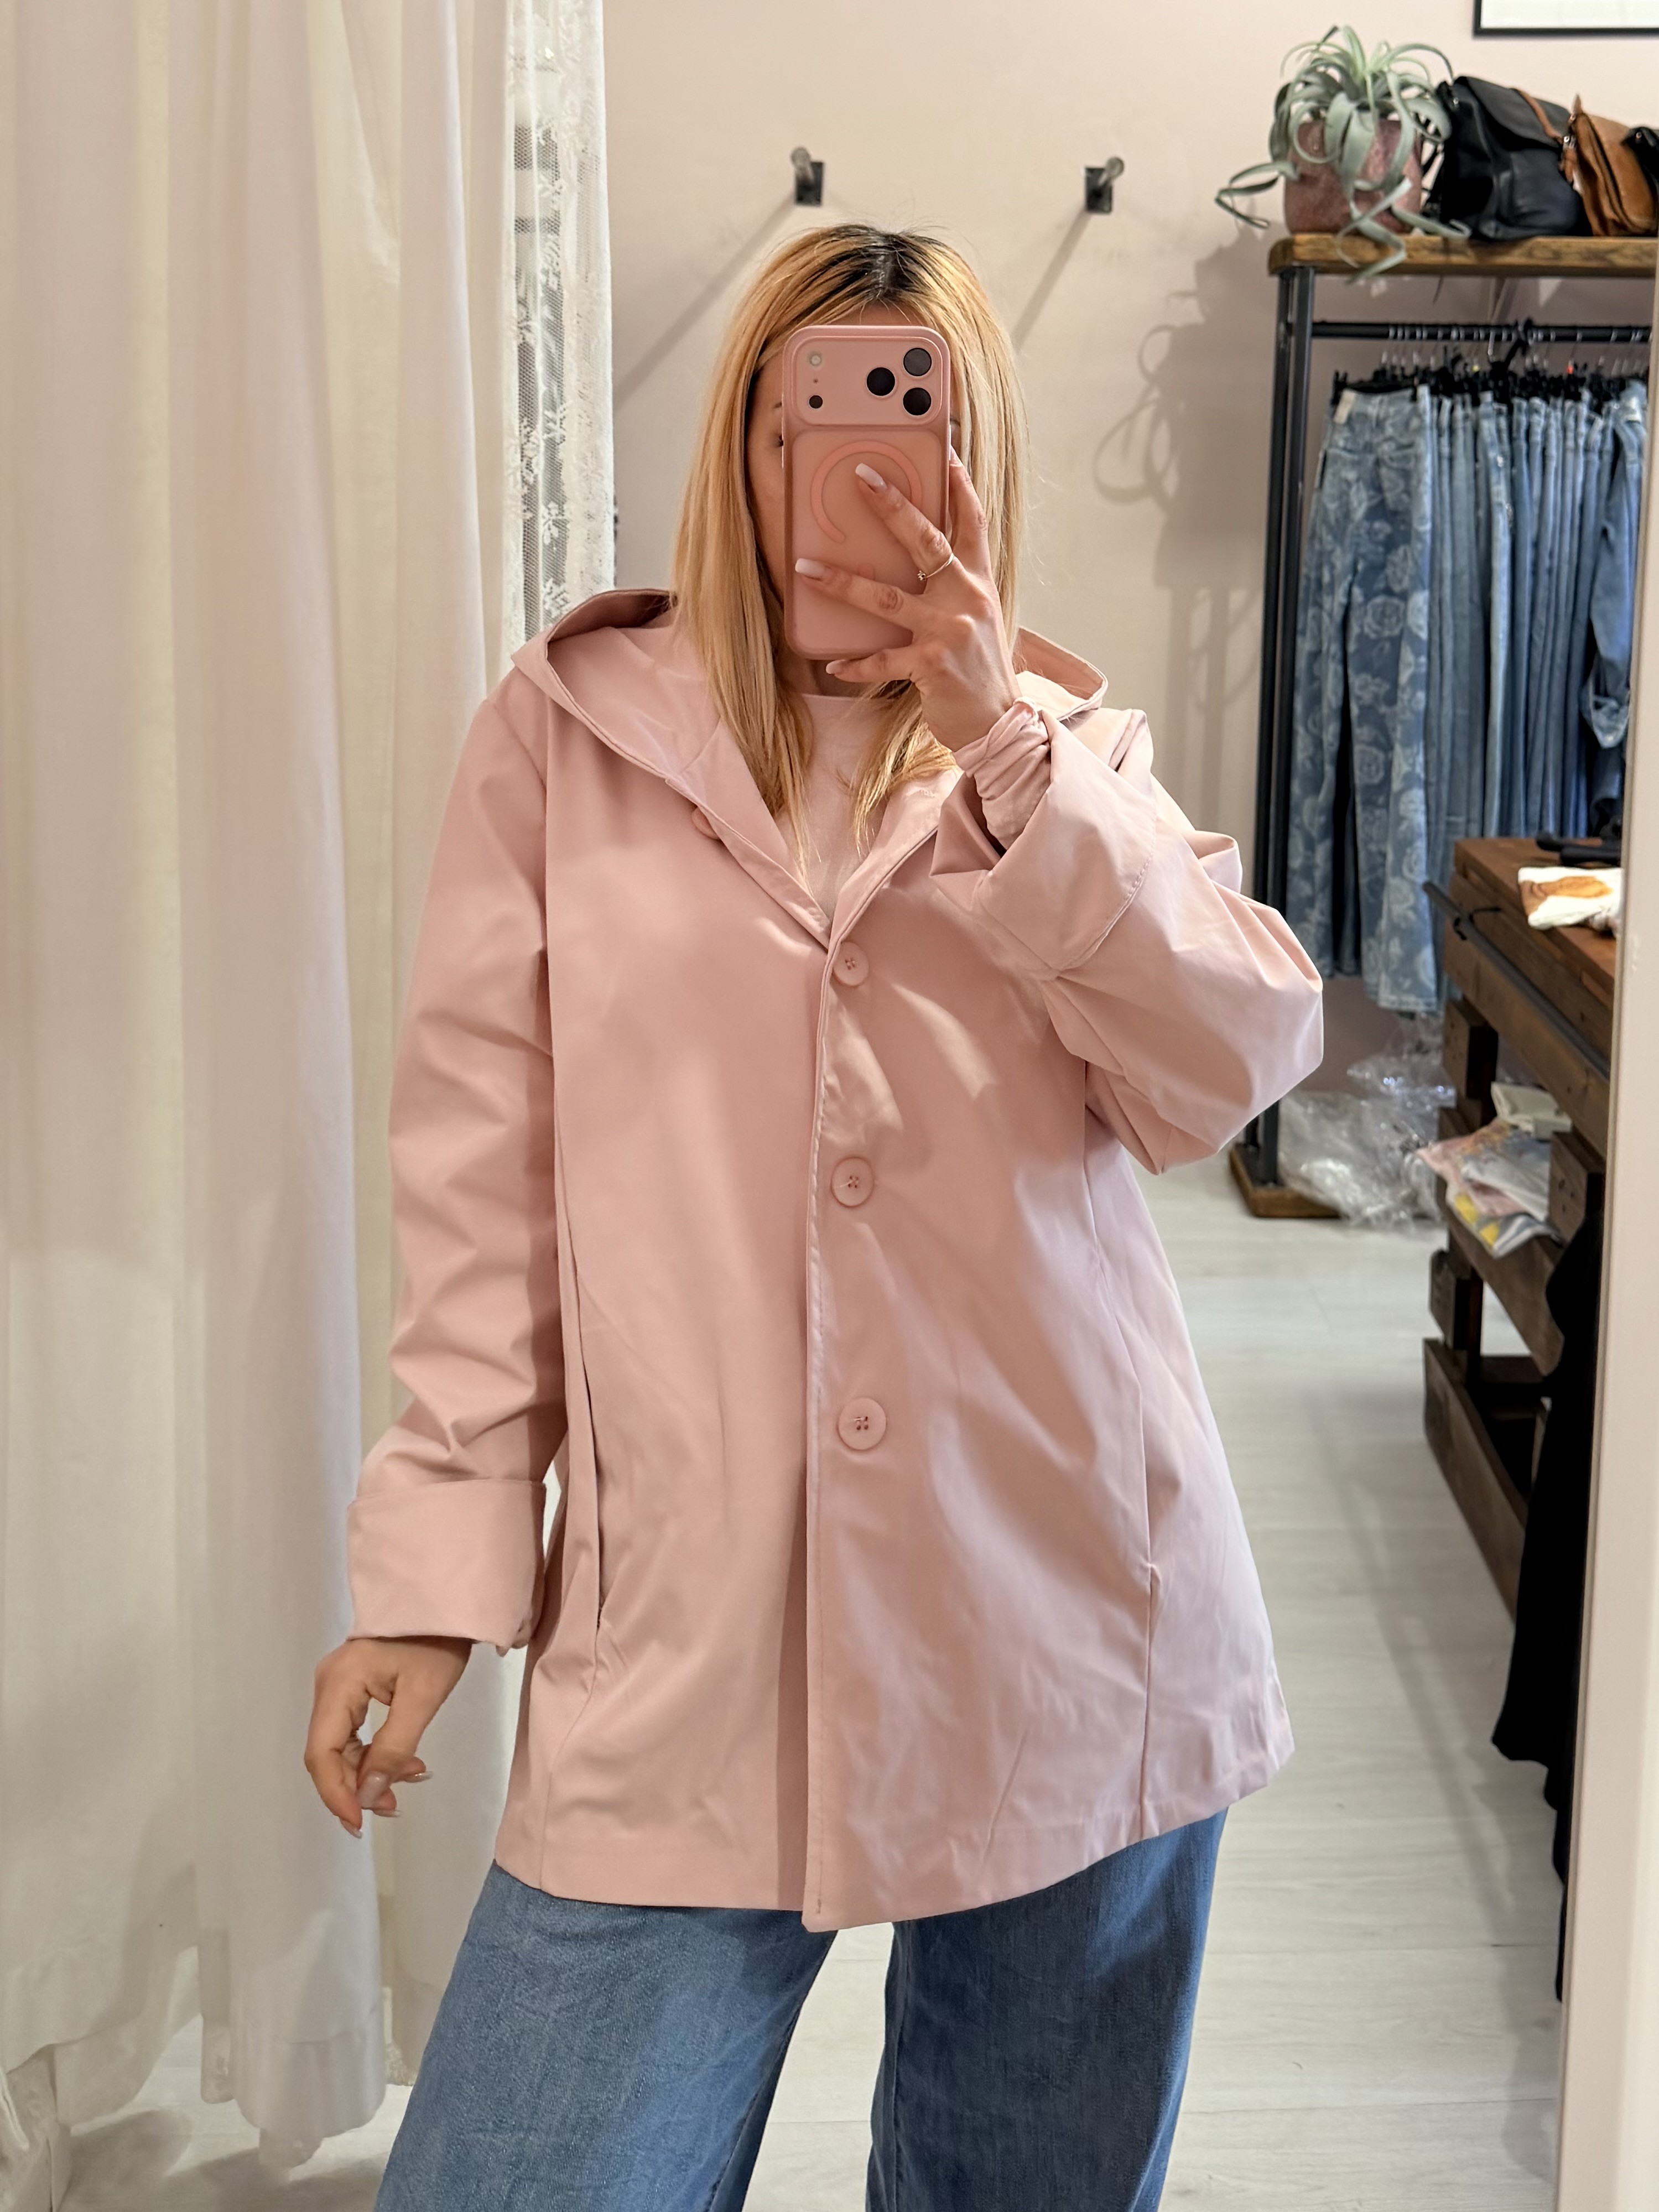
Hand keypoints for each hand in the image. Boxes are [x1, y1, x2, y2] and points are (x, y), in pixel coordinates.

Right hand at [306, 1633, 470, 1836]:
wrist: (446, 1601)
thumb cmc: (437, 1642)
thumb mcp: (422, 1698)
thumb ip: (393, 1749)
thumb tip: (367, 1796)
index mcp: (337, 1685)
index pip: (321, 1753)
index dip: (335, 1793)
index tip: (359, 1824)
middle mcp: (328, 1686)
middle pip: (328, 1752)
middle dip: (356, 1786)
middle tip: (393, 1808)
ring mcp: (337, 1685)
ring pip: (341, 1745)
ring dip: (369, 1771)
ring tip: (408, 1782)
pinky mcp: (352, 1686)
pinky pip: (353, 1730)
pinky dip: (375, 1751)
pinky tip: (405, 1764)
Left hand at [795, 449, 1020, 754]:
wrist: (999, 722)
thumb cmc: (979, 669)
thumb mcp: (977, 619)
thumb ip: (953, 588)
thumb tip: (915, 566)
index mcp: (979, 581)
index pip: (972, 521)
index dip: (958, 485)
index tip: (944, 451)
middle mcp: (966, 597)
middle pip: (925, 540)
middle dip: (891, 505)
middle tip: (860, 476)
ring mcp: (948, 630)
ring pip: (887, 597)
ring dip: (842, 582)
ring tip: (806, 569)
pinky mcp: (931, 664)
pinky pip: (882, 659)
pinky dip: (856, 663)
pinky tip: (835, 663)